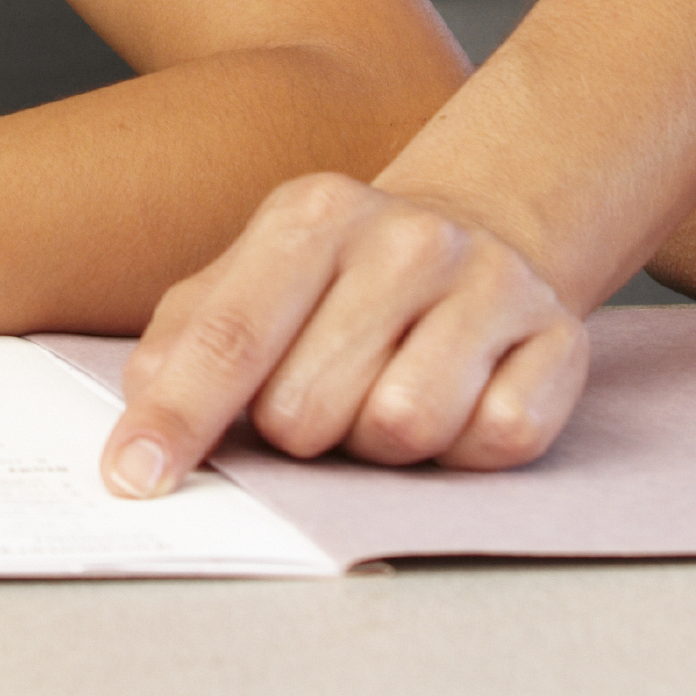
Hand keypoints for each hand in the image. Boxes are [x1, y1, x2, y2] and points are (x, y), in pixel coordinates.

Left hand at [99, 173, 587, 494]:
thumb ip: (187, 338)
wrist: (483, 230)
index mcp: (313, 215)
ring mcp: (492, 283)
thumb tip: (144, 414)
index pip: (231, 333)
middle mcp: (407, 239)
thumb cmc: (342, 281)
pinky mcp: (560, 338)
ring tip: (387, 396)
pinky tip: (461, 400)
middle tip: (320, 398)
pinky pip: (497, 439)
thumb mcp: (251, 274)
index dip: (178, 418)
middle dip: (298, 434)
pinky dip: (468, 447)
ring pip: (404, 429)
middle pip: (309, 408)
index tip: (135, 480)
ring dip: (381, 448)